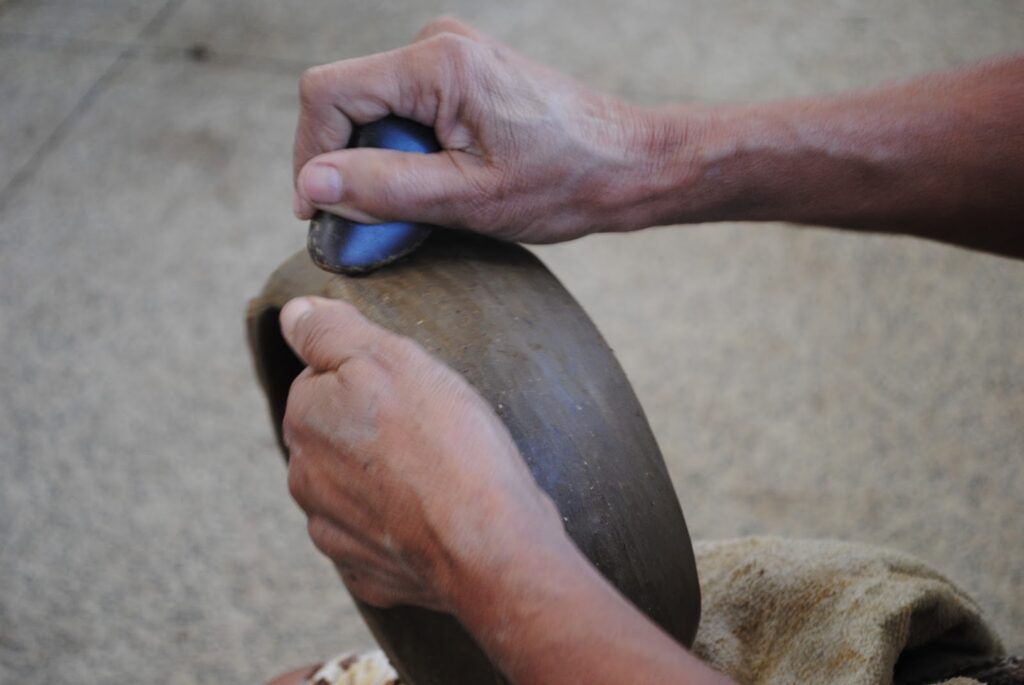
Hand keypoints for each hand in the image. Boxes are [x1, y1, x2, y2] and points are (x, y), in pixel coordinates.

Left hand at [279, 296, 564, 610]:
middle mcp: (306, 480)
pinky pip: (380, 537)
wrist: (488, 543)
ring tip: (440, 474)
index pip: (323, 381)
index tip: (412, 392)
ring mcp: (336, 534)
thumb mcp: (391, 359)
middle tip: (430, 429)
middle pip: (338, 435)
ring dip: (386, 479)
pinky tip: (438, 517)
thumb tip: (293, 312)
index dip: (372, 379)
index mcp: (305, 421)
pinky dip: (403, 526)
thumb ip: (331, 331)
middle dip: (374, 429)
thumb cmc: (445, 444)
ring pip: (356, 488)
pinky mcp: (368, 573)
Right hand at [292, 17, 677, 242]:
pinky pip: (406, 109)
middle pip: (348, 100)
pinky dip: (408, 150)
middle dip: (352, 162)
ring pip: (375, 109)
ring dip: (383, 159)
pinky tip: (445, 180)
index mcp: (436, 64)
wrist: (628, 165)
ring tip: (429, 200)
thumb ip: (383, 187)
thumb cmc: (563, 182)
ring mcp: (452, 55)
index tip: (318, 212)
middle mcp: (438, 44)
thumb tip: (311, 185)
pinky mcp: (464, 73)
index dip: (310, 155)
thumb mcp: (467, 199)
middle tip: (383, 217)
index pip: (327, 94)